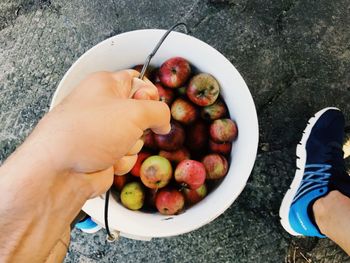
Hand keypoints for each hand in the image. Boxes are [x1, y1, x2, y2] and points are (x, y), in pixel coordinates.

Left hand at [29, 70, 170, 196]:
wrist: (61, 170)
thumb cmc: (89, 132)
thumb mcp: (135, 112)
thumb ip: (159, 111)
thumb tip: (164, 121)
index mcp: (105, 85)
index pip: (137, 81)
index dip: (149, 93)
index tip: (150, 104)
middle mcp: (103, 106)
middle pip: (140, 113)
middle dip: (141, 125)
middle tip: (128, 128)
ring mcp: (103, 132)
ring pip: (136, 137)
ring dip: (131, 145)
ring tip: (113, 146)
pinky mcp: (104, 154)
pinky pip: (127, 155)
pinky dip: (122, 160)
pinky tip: (107, 160)